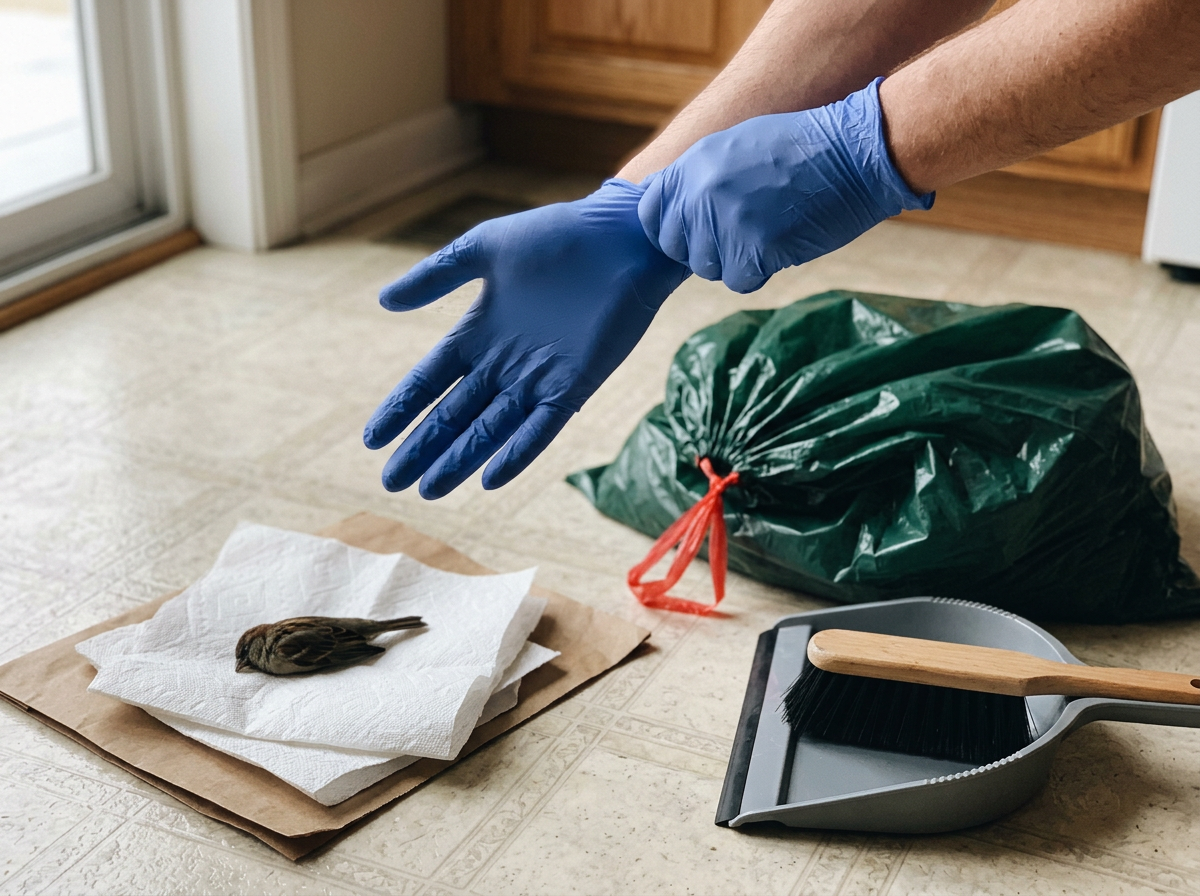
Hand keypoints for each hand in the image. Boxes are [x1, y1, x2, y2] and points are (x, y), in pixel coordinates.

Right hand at [364, 179, 689, 497]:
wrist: (621, 237)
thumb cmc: (556, 236)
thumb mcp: (485, 249)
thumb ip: (435, 276)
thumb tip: (383, 301)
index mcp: (478, 332)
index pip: (430, 381)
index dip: (402, 410)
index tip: (372, 440)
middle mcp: (504, 363)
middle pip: (454, 415)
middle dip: (422, 448)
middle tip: (392, 481)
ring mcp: (538, 378)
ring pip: (490, 429)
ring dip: (460, 459)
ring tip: (429, 490)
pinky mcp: (574, 385)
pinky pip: (541, 428)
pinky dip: (517, 453)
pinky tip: (491, 478)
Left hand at [638, 78, 932, 293]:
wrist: (855, 153)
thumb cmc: (802, 149)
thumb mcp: (735, 146)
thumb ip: (697, 177)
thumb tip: (668, 208)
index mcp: (694, 164)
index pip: (652, 214)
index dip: (670, 230)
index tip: (692, 233)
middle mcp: (702, 192)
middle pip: (679, 248)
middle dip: (705, 248)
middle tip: (741, 232)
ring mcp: (727, 221)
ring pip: (709, 268)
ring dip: (735, 260)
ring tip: (768, 230)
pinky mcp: (755, 249)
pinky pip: (740, 280)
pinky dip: (760, 271)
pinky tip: (782, 243)